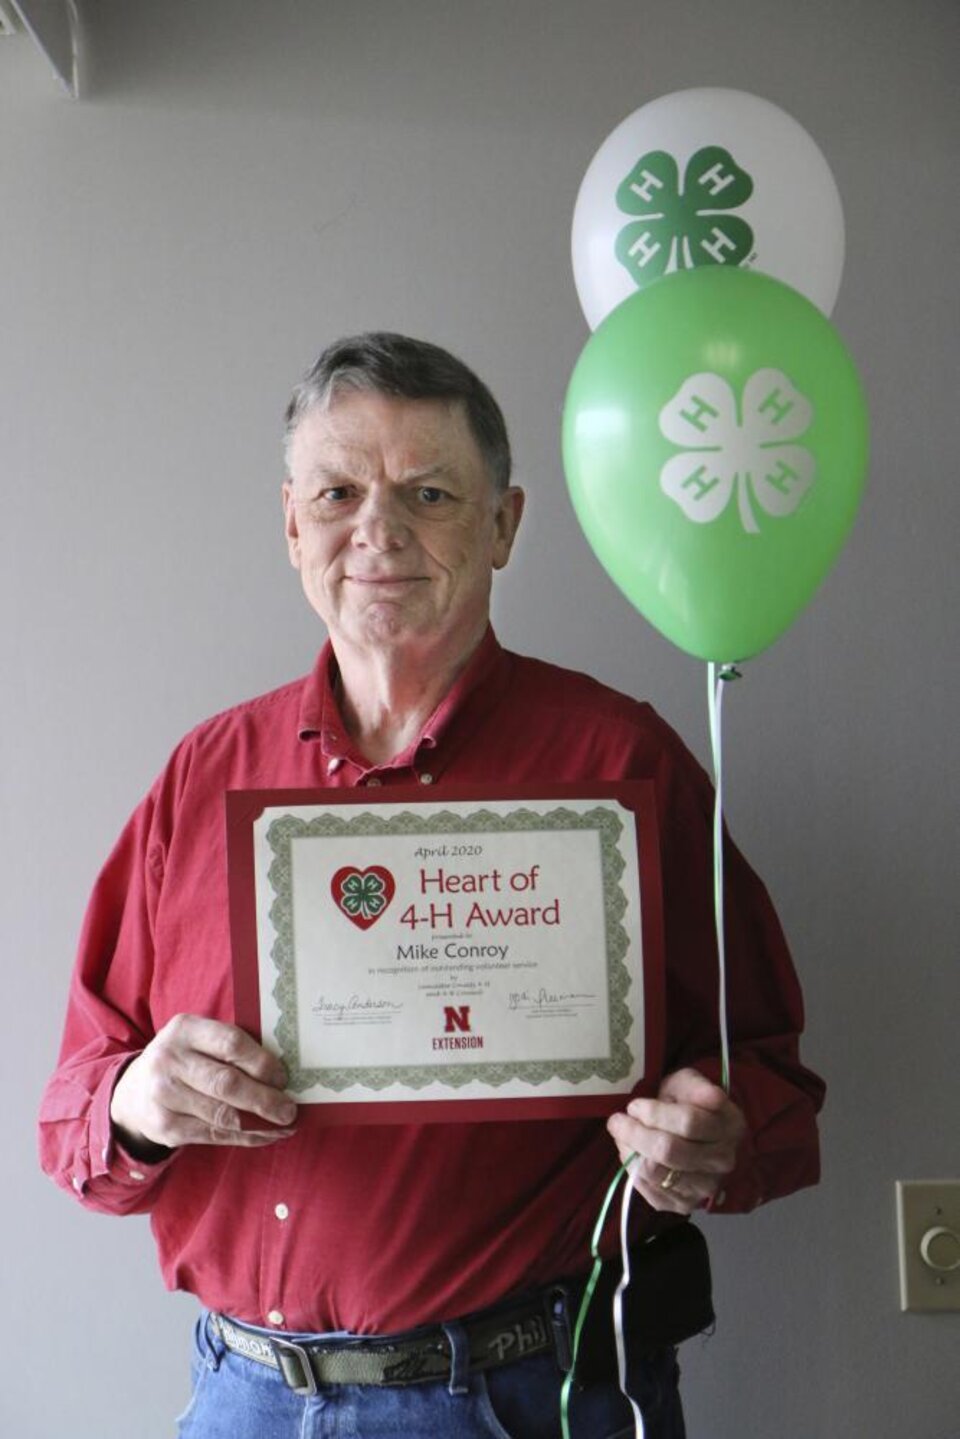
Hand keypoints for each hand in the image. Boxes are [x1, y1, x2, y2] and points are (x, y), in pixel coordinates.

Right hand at [110, 1014, 297, 1158]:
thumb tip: (281, 1074)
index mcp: (184, 1029)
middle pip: (227, 1083)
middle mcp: (169, 1060)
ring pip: (222, 1114)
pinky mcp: (165, 1127)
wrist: (133, 1091)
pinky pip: (214, 1135)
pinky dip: (245, 1137)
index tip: (283, 1078)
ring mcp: (164, 1096)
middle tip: (289, 1110)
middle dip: (264, 1099)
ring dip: (260, 1124)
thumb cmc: (184, 1060)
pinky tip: (264, 1135)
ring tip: (284, 1125)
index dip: (262, 1063)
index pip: (231, 1043)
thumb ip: (231, 1048)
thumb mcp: (198, 1040)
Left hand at [606, 1067, 745, 1214]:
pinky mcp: (684, 1204)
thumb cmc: (686, 1102)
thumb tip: (712, 1096)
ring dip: (629, 1151)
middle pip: (668, 1151)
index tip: (634, 1105)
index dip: (655, 1113)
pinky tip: (632, 1153)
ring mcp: (704, 1187)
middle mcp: (722, 1161)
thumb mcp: (689, 1084)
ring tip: (622, 1136)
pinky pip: (648, 1190)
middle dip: (634, 1133)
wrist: (690, 1133)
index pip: (688, 1123)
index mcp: (729, 1126)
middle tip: (617, 1121)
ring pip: (655, 1172)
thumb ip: (698, 1088)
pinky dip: (632, 1170)